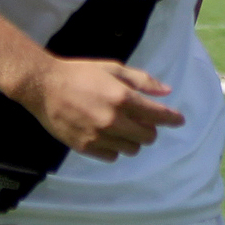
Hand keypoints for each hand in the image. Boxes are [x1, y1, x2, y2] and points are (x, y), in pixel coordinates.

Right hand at [18, 58, 185, 161]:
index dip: (172, 119)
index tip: (179, 120)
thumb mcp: (113, 69)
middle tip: (143, 122)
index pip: (157, 115)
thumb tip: (166, 92)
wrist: (44, 87)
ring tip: (123, 128)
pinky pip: (111, 156)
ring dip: (133, 140)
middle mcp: (113, 120)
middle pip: (147, 137)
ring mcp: (98, 136)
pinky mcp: (85, 147)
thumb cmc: (81, 73)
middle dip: (150, 130)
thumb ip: (142, 81)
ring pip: (131, 149)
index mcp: (122, 98)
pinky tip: (108, 136)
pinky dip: (115, 148)